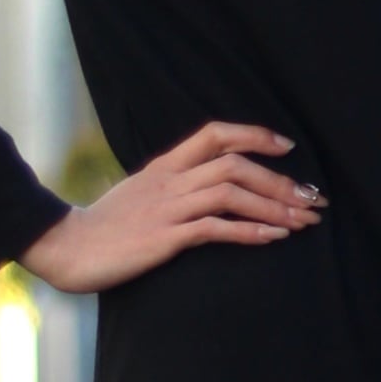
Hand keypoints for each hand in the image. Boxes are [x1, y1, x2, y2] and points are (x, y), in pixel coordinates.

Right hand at [18, 120, 324, 293]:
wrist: (68, 248)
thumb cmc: (106, 228)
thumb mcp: (141, 195)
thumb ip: (173, 186)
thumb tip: (208, 190)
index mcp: (165, 165)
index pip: (215, 133)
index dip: (254, 135)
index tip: (287, 147)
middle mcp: (170, 180)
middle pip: (235, 165)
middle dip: (280, 182)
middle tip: (312, 200)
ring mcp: (167, 207)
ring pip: (231, 193)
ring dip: (273, 206)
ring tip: (303, 222)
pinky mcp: (164, 238)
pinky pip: (215, 228)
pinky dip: (249, 231)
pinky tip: (274, 238)